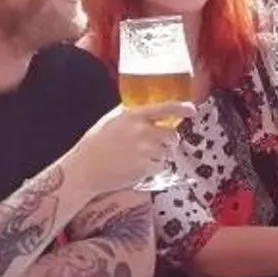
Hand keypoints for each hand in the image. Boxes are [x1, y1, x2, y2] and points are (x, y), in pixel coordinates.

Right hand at [66, 98, 191, 195]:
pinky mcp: (146, 168)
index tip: (192, 110)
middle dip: (168, 141)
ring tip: (141, 157)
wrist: (85, 169)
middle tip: (156, 145)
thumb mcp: (111, 119)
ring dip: (160, 156)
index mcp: (134, 116)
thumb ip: (130, 112)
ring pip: (168, 153)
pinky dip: (154, 169)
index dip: (182, 108)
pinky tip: (138, 167)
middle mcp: (143, 132)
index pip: (166, 108)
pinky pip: (160, 167)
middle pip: (172, 135)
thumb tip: (146, 106)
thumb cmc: (95, 143)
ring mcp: (145, 151)